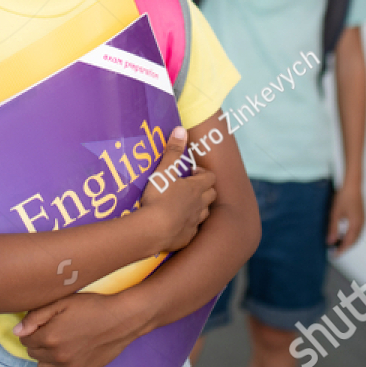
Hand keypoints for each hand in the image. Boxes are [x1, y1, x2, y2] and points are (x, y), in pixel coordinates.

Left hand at [14, 291, 149, 366]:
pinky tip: (63, 361)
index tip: (42, 324)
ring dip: (46, 357)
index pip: (24, 339)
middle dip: (38, 342)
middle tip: (53, 331)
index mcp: (49, 337)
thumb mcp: (62, 302)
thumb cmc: (92, 306)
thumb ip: (36, 316)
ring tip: (59, 344)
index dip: (31, 330)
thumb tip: (17, 332)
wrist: (121, 319)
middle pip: (33, 353)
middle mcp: (57, 356)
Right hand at [137, 127, 214, 253]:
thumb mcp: (163, 171)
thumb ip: (173, 151)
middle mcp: (200, 205)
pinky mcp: (187, 237)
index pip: (210, 177)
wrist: (153, 230)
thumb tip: (181, 129)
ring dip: (199, 207)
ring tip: (185, 204)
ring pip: (204, 213)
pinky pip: (193, 229)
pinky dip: (188, 224)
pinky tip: (178, 224)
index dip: (203, 173)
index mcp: (196, 188)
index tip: (192, 172)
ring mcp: (194, 222)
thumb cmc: (159, 198)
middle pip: (211, 195)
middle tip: (190, 187)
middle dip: (204, 189)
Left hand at [328, 181, 364, 252]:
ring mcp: (363, 220)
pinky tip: (343, 232)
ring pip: (356, 236)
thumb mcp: (335, 214)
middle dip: (345, 247)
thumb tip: (330, 242)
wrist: (352, 185)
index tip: (335, 255)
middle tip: (335, 250)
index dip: (341, 250)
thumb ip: (333, 229)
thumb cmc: (344, 197)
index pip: (349, 243)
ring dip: (348, 241)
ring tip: (338, 242)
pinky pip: (357, 230)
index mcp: (355, 225)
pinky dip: (351, 234)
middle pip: (354, 241)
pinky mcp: (362, 216)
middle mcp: (361, 224)